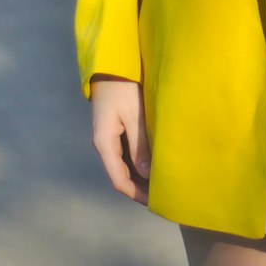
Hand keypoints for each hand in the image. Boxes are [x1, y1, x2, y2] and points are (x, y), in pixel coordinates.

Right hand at [90, 75, 151, 202]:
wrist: (111, 64)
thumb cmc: (122, 87)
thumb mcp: (133, 115)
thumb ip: (140, 145)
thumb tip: (148, 175)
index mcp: (104, 143)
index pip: (119, 180)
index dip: (136, 194)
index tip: (155, 201)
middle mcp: (103, 144)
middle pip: (120, 175)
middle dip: (139, 188)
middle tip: (161, 195)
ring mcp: (108, 137)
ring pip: (123, 165)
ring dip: (139, 176)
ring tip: (160, 183)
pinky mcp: (114, 129)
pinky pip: (125, 153)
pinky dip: (138, 163)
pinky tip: (152, 163)